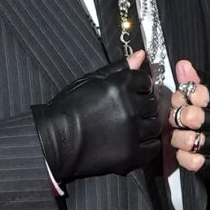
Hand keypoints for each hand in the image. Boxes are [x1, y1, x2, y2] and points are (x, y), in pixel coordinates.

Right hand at [33, 52, 158, 183]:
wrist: (55, 140)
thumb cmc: (68, 109)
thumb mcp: (90, 81)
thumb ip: (118, 68)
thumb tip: (139, 55)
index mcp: (121, 85)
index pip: (145, 81)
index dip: (138, 87)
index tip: (130, 94)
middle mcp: (130, 107)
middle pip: (151, 103)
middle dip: (142, 106)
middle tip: (126, 113)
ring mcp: (133, 131)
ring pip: (154, 125)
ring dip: (145, 126)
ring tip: (127, 128)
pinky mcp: (132, 153)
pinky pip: (152, 147)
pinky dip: (145, 145)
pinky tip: (131, 142)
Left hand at [166, 62, 209, 191]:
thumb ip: (198, 85)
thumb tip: (182, 65)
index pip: (198, 93)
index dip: (182, 96)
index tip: (181, 101)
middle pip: (191, 116)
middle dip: (177, 118)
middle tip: (177, 121)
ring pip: (187, 140)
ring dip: (177, 139)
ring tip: (181, 138)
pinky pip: (189, 160)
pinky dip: (183, 157)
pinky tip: (187, 153)